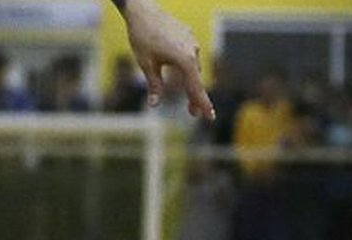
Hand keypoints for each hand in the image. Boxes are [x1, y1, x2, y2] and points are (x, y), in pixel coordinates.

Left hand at [122, 0, 214, 119]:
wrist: (143, 11)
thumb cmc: (142, 38)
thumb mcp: (146, 65)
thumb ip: (154, 85)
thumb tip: (154, 105)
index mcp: (185, 59)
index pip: (195, 86)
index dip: (201, 102)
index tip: (209, 116)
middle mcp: (193, 50)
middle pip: (195, 79)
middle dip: (195, 98)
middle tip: (195, 115)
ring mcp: (191, 42)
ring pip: (192, 68)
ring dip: (189, 85)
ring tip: (188, 104)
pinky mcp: (187, 36)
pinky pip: (189, 57)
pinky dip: (186, 70)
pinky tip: (180, 78)